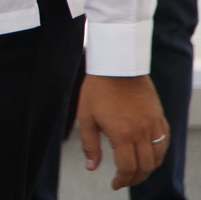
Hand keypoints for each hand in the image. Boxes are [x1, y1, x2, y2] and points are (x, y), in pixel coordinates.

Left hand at [77, 74, 168, 188]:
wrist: (118, 66)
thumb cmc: (97, 89)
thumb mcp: (85, 116)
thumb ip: (89, 144)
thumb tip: (91, 167)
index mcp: (122, 134)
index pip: (128, 167)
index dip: (122, 180)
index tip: (115, 184)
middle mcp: (142, 132)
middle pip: (145, 166)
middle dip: (135, 178)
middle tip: (124, 181)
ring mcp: (153, 124)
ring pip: (158, 156)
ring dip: (148, 168)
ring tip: (135, 171)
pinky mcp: (159, 116)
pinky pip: (164, 141)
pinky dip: (158, 153)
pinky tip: (148, 154)